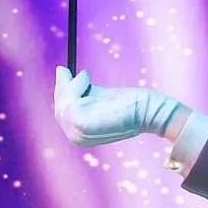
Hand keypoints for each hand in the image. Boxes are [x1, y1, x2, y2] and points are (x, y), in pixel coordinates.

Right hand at [53, 65, 183, 146]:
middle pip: (60, 108)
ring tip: (85, 77)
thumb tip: (60, 70)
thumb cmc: (127, 103)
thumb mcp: (98, 95)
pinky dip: (75, 87)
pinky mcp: (82, 124)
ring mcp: (78, 133)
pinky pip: (69, 101)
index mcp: (79, 135)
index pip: (62, 113)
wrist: (147, 111)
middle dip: (62, 88)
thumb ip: (80, 90)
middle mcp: (76, 138)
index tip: (63, 72)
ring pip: (63, 103)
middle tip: (65, 70)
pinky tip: (87, 80)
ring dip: (71, 86)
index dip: (61, 92)